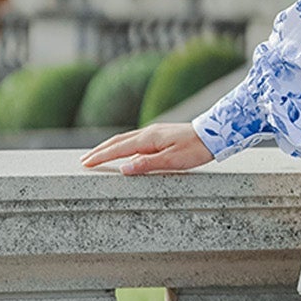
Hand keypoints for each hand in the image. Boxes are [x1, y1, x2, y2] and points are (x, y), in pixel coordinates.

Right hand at [79, 122, 214, 174]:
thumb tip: (123, 168)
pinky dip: (123, 145)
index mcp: (149, 139)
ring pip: (126, 139)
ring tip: (98, 155)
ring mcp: (155, 132)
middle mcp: (149, 132)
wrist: (215, 134)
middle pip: (118, 141)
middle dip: (100, 151)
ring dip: (110, 147)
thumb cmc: (197, 149)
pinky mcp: (161, 135)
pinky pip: (135, 140)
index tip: (86, 163)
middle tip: (85, 160)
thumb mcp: (173, 160)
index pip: (118, 149)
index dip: (101, 156)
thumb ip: (147, 164)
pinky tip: (124, 151)